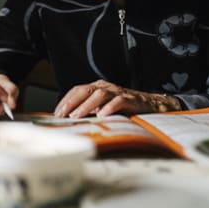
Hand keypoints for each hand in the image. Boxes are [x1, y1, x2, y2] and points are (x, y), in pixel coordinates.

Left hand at [54, 79, 180, 117]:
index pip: (77, 90)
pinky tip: (102, 115)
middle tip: (63, 114)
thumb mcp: (104, 107)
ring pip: (98, 95)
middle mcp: (105, 87)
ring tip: (77, 116)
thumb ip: (90, 110)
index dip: (66, 100)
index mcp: (97, 87)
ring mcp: (117, 92)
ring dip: (86, 106)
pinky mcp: (129, 99)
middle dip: (71, 102)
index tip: (57, 112)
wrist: (151, 105)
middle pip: (85, 90)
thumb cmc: (124, 108)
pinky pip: (118, 101)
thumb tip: (71, 120)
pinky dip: (109, 107)